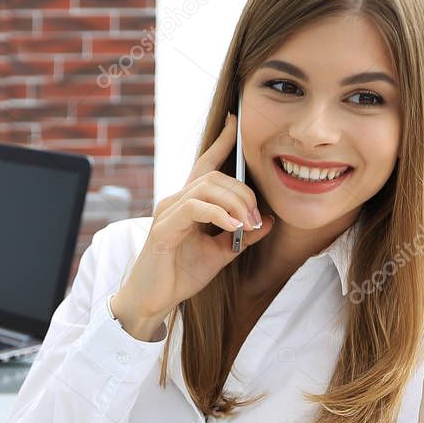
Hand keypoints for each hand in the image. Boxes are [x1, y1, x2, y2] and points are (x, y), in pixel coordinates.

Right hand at [111, 112, 272, 337]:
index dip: (221, 142)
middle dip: (243, 192)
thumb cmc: (181, 274)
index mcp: (189, 203)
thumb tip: (270, 220)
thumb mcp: (221, 254)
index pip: (205, 164)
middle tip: (258, 218)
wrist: (153, 301)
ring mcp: (167, 212)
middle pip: (215, 176)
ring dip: (235, 203)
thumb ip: (243, 236)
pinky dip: (218, 214)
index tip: (236, 122)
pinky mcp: (163, 229)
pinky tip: (233, 226)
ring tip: (248, 224)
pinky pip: (194, 208)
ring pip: (206, 187)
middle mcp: (175, 201)